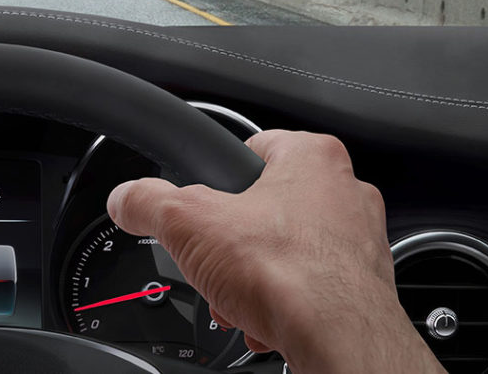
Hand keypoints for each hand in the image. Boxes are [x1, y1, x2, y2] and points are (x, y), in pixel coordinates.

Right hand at [107, 130, 443, 372]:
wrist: (339, 339)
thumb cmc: (290, 275)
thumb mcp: (187, 224)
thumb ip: (147, 202)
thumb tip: (126, 199)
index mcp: (312, 158)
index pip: (252, 148)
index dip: (216, 179)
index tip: (200, 203)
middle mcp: (344, 192)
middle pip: (263, 208)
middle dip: (231, 243)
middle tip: (213, 261)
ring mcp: (358, 240)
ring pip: (285, 251)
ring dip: (253, 278)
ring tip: (236, 297)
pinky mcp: (361, 286)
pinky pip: (308, 287)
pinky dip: (281, 303)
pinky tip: (262, 319)